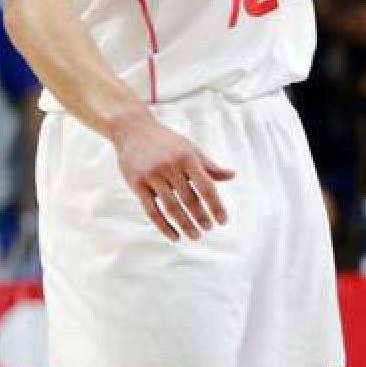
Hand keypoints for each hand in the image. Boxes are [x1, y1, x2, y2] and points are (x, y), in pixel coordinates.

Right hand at [110, 109, 234, 241]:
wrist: (133, 130)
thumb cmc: (167, 142)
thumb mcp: (190, 149)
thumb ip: (209, 166)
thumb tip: (232, 175)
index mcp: (187, 157)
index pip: (206, 187)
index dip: (216, 206)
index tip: (223, 221)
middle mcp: (170, 167)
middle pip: (189, 200)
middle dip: (201, 217)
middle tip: (208, 229)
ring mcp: (152, 176)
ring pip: (171, 208)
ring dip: (185, 225)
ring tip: (195, 235)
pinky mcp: (137, 184)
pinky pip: (152, 211)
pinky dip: (164, 226)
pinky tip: (174, 236)